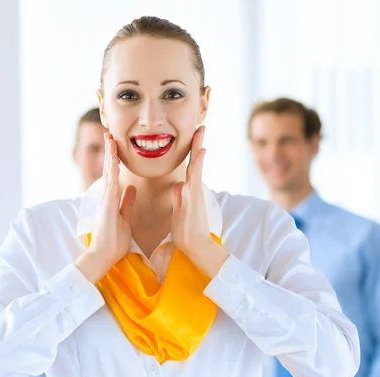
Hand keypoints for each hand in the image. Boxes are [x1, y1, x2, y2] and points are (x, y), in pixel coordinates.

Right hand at [76, 133, 135, 282]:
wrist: (105, 256)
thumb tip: (131, 188)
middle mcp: (107, 197)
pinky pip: (110, 182)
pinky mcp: (107, 204)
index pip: (115, 175)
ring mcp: (106, 199)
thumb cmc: (114, 241)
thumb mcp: (126, 218)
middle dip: (110, 151)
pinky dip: (111, 169)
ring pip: (108, 172)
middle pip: (109, 169)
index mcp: (112, 199)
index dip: (116, 159)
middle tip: (110, 133)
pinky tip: (113, 157)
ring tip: (110, 137)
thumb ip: (127, 202)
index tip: (118, 145)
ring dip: (109, 154)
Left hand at [171, 126, 227, 277]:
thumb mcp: (178, 210)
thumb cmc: (185, 231)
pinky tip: (201, 150)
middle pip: (195, 161)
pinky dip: (198, 162)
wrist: (194, 246)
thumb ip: (179, 197)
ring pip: (196, 164)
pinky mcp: (194, 196)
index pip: (189, 167)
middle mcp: (192, 188)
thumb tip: (178, 185)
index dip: (190, 152)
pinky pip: (196, 176)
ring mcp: (194, 191)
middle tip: (200, 126)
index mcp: (187, 190)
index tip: (192, 137)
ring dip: (199, 146)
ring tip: (201, 130)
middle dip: (197, 143)